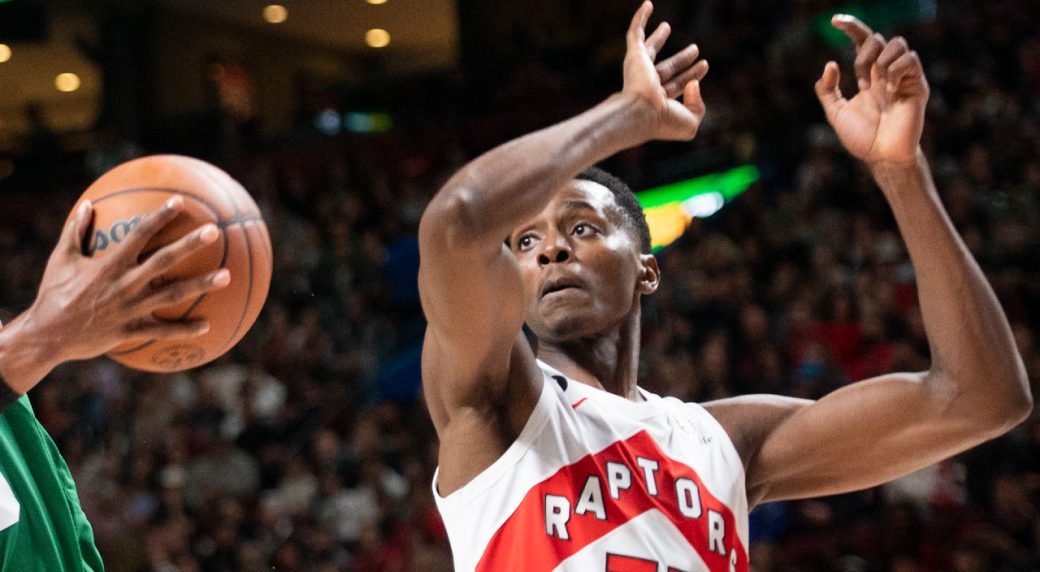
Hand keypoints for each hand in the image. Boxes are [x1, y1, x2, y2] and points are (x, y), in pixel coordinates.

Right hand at [24, 196, 228, 368]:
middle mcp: (125, 283)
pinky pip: (163, 330)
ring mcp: (131, 308)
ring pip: (173, 294)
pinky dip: (185, 329)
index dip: (160, 216)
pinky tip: (207, 325)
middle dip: (190, 244)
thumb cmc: (53, 293)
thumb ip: (75, 231)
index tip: (180, 202)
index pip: (140, 234)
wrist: (48, 335)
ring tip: (227, 276)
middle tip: (215, 231)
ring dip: (201, 285)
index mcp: (110, 264)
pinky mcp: (132, 330)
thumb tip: (86, 205)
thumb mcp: (60, 259)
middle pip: (164, 261)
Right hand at [622, 1, 708, 140]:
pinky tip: (648, 4)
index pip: (679, 84)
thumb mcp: (691, 122)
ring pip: (651, 49)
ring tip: (667, 26)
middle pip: (668, 68)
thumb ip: (699, 106)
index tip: (705, 65)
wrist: (640, 113)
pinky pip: (635, 32)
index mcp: (660, 101)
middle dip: (682, 59)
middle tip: (695, 49)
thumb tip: (694, 83)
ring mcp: (639, 69)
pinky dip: (641, 17)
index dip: (693, 75)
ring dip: (658, 37)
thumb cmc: (663, 122)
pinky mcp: (634, 56)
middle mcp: (648, 85)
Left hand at [815, 15, 928, 165]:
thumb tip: (830, 64)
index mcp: (868, 76)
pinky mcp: (917, 85)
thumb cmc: (862, 138)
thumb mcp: (836, 113)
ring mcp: (903, 77)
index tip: (834, 21)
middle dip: (864, 54)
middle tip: (860, 81)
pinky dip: (895, 70)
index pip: (862, 42)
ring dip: (880, 61)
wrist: (882, 156)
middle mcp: (886, 73)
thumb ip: (827, 90)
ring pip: (897, 43)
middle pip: (878, 38)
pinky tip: (889, 90)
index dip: (851, 27)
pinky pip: (910, 60)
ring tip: (876, 86)